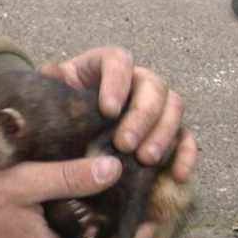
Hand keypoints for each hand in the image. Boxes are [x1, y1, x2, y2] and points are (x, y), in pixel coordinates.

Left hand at [40, 46, 197, 237]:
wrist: (65, 136)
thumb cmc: (59, 113)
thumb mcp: (51, 98)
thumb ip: (52, 86)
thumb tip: (52, 72)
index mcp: (106, 66)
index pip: (119, 61)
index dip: (117, 82)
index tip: (107, 110)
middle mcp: (136, 81)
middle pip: (153, 86)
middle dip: (142, 115)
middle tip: (125, 144)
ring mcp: (155, 106)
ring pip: (174, 108)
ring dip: (163, 134)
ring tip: (145, 160)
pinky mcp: (166, 132)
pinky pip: (185, 138)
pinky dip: (185, 155)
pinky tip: (176, 175)